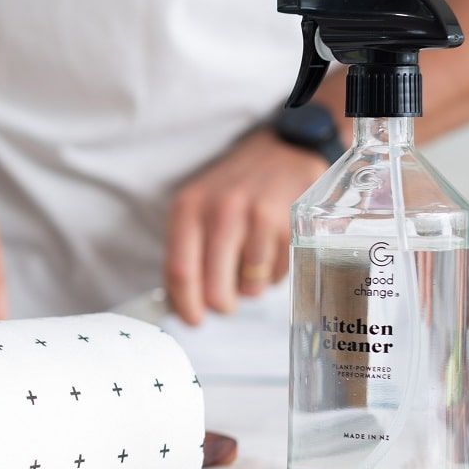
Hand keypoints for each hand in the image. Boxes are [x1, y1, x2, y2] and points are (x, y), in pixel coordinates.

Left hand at [164, 130, 326, 324]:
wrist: (284, 148)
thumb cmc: (235, 186)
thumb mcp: (199, 206)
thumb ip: (187, 251)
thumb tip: (181, 303)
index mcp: (188, 208)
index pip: (180, 271)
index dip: (185, 305)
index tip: (192, 320)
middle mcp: (220, 210)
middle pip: (214, 288)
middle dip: (221, 304)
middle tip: (226, 301)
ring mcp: (256, 216)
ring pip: (249, 287)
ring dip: (250, 286)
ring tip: (251, 259)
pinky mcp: (288, 223)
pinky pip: (276, 275)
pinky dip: (272, 274)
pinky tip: (271, 249)